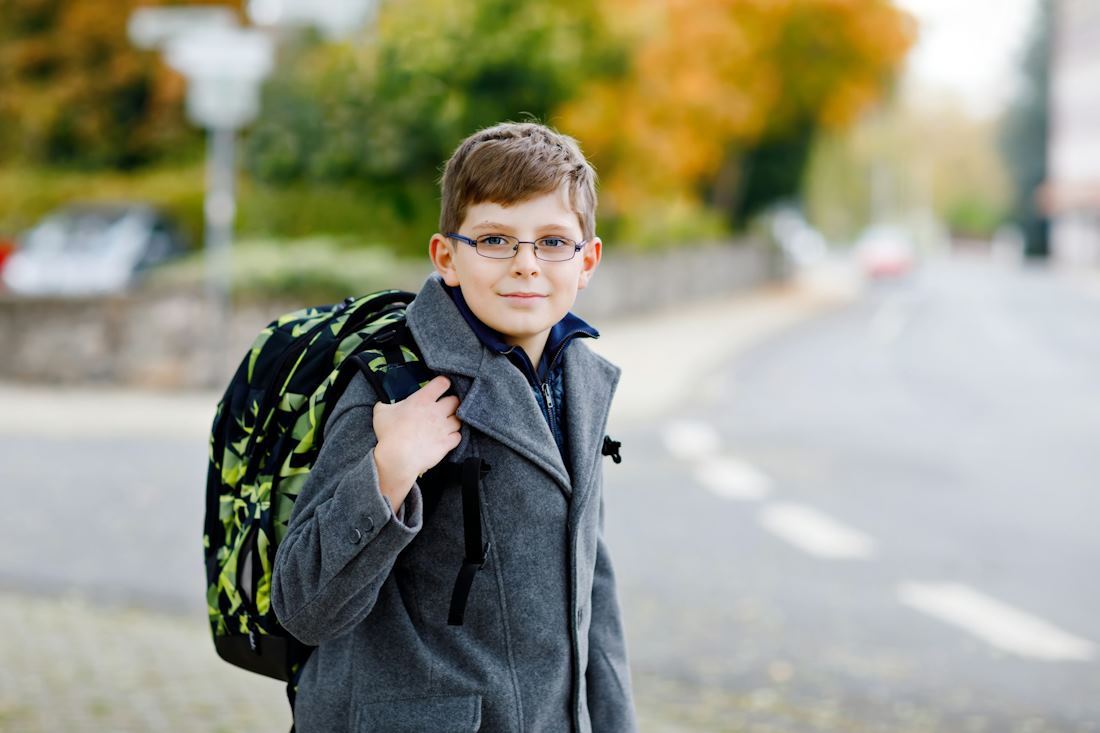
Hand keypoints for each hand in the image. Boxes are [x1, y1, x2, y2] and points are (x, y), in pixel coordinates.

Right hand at [372, 375, 461, 509]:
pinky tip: (446, 437)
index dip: (443, 383)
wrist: (397, 458)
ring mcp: (444, 428)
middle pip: (455, 400)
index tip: (440, 387)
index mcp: (422, 400)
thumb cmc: (389, 434)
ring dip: (453, 421)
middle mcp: (436, 411)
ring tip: (446, 424)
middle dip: (451, 403)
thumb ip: (386, 403)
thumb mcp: (381, 412)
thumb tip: (384, 402)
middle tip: (445, 407)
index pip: (442, 383)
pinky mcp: (447, 443)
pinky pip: (458, 436)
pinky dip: (454, 437)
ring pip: (459, 419)